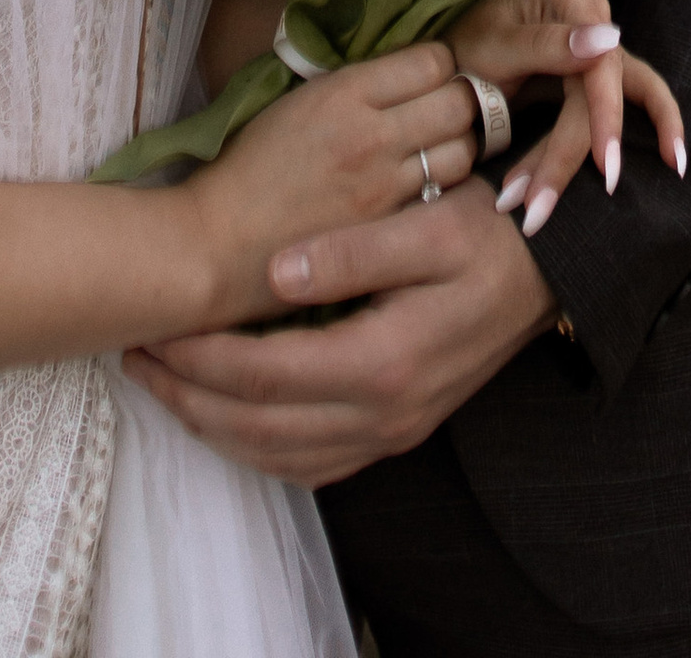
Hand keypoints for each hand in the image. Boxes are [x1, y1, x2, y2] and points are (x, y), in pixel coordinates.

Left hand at [130, 176, 553, 484]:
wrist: (554, 273)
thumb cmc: (491, 235)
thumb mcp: (429, 225)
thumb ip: (351, 251)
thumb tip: (275, 273)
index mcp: (383, 360)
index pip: (262, 374)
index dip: (198, 358)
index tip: (151, 331)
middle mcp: (385, 412)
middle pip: (259, 429)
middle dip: (188, 399)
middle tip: (136, 361)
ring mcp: (394, 429)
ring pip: (282, 457)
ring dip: (217, 430)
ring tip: (167, 387)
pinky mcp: (400, 430)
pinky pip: (315, 464)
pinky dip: (262, 450)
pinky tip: (235, 419)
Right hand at [187, 45, 479, 327]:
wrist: (219, 240)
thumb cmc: (247, 166)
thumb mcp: (295, 102)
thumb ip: (351, 87)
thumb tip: (399, 74)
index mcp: (344, 92)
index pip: (433, 60)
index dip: (437, 66)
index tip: (427, 76)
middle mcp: (373, 133)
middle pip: (459, 102)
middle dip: (460, 101)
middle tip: (444, 110)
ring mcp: (384, 184)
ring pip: (462, 151)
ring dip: (457, 145)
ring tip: (438, 147)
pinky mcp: (388, 227)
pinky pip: (442, 195)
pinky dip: (443, 187)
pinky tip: (425, 185)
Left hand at [450, 0, 685, 238]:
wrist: (455, 54)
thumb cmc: (469, 45)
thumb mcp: (496, 44)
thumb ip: (548, 43)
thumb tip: (610, 39)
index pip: (598, 64)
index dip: (603, 119)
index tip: (606, 171)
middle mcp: (593, 14)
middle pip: (604, 90)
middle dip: (570, 154)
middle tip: (537, 209)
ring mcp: (600, 41)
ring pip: (628, 97)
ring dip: (612, 150)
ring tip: (630, 187)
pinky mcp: (600, 70)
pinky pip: (632, 99)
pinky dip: (652, 128)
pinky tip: (671, 160)